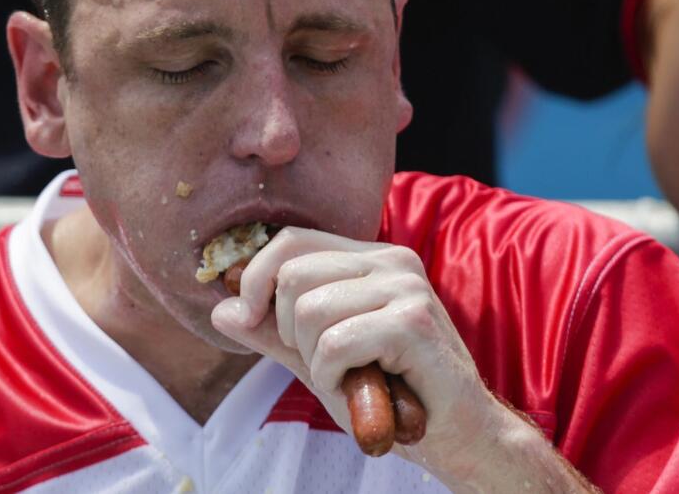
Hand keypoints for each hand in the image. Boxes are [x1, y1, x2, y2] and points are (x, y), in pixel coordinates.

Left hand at [210, 228, 496, 476]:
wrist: (458, 436)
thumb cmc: (391, 395)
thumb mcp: (319, 359)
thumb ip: (273, 333)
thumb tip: (220, 310)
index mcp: (370, 259)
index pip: (291, 241)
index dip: (255, 278)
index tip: (249, 319)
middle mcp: (391, 261)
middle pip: (292, 274)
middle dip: (290, 331)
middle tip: (326, 362)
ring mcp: (406, 288)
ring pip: (309, 311)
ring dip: (317, 361)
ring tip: (352, 377)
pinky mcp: (413, 321)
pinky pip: (335, 343)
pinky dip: (336, 376)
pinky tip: (364, 388)